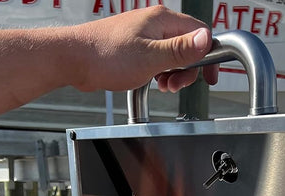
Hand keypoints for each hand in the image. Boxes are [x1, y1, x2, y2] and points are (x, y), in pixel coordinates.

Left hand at [67, 6, 217, 92]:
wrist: (75, 60)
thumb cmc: (106, 56)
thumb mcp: (151, 57)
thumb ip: (181, 50)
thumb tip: (206, 39)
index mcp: (163, 21)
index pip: (199, 33)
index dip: (208, 56)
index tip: (209, 77)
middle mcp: (155, 24)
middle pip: (188, 46)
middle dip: (188, 70)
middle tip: (176, 85)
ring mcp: (145, 35)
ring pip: (173, 55)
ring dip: (174, 74)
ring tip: (164, 86)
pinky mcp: (136, 48)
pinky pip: (158, 60)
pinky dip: (161, 73)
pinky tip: (154, 82)